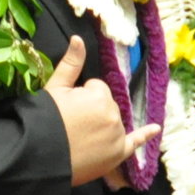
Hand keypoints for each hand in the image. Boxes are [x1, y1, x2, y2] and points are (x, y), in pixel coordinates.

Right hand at [46, 36, 158, 185]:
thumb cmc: (44, 120)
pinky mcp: (117, 155)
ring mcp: (117, 137)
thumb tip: (78, 38)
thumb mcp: (54, 88)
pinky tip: (155, 129)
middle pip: (106, 105)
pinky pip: (135, 142)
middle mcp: (114, 116)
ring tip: (80, 138)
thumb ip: (71, 63)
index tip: (67, 109)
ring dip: (103, 125)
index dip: (81, 97)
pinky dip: (145, 135)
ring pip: (114, 122)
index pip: (96, 88)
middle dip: (92, 111)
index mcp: (100, 97)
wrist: (39, 156)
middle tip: (71, 125)